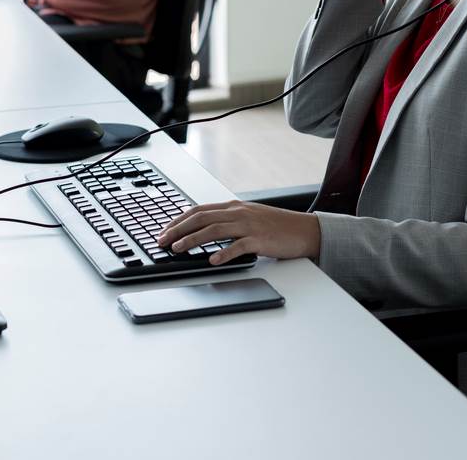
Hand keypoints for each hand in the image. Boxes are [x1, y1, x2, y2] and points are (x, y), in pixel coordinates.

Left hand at [157, 200, 320, 264]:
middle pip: (201, 218)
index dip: (179, 220)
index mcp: (233, 207)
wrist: (304, 230)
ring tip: (178, 249)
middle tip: (162, 241)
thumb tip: (203, 229)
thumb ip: (228, 220)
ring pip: (214, 229)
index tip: (165, 230)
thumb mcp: (249, 217)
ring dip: (193, 240)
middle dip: (178, 229)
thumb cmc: (276, 226)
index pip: (199, 210)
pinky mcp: (260, 240)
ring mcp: (249, 225)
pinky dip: (223, 253)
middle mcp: (238, 212)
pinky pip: (238, 246)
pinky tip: (212, 260)